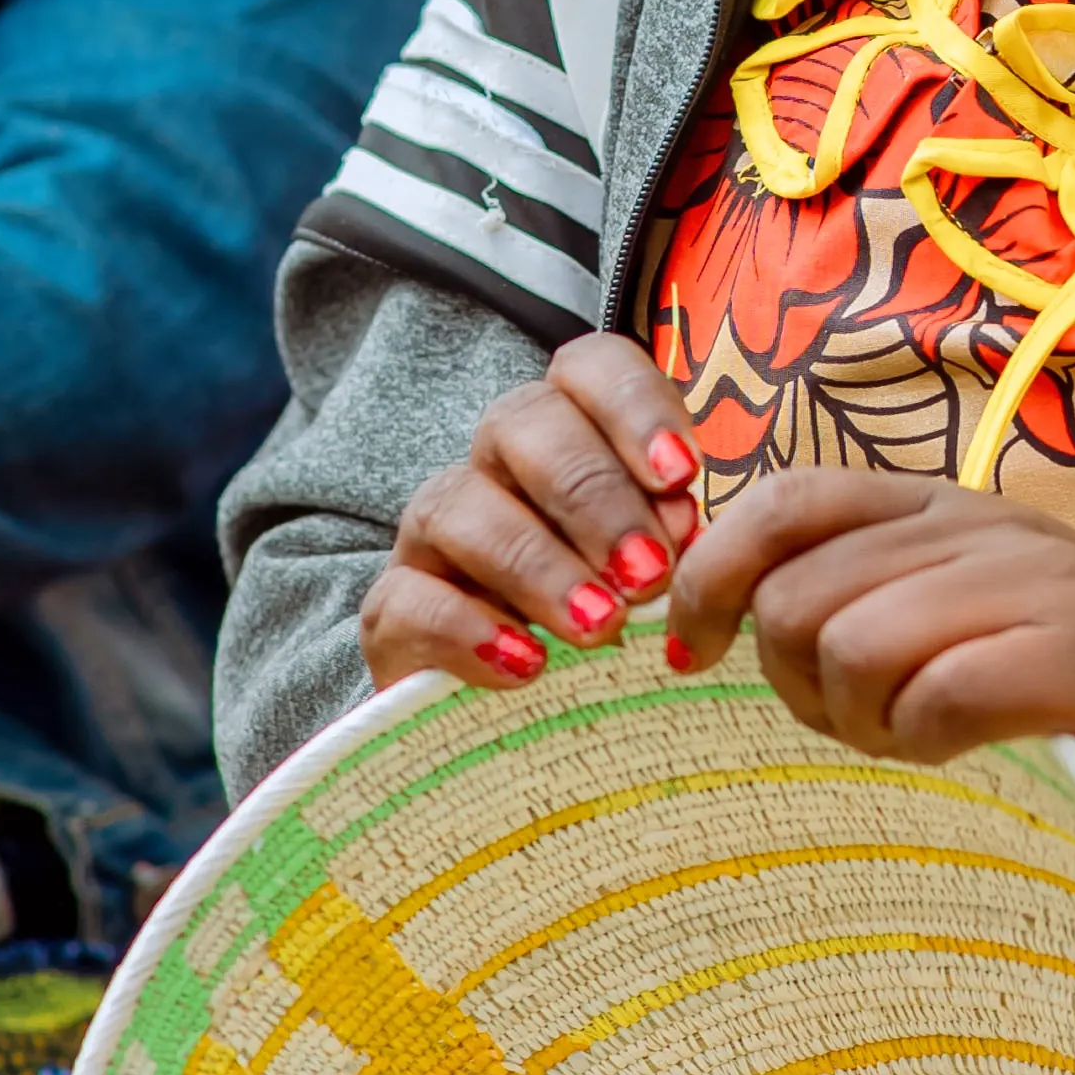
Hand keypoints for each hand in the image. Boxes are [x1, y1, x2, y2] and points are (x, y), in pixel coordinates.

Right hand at [360, 333, 703, 687]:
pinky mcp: (390, 610)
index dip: (634, 406)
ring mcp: (434, 534)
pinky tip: (527, 664)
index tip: (682, 474)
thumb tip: (683, 527)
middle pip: (525, 424)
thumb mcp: (648, 572)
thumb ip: (666, 537)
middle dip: (593, 496)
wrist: (495, 706)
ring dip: (537, 565)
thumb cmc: (600, 616)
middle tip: (649, 571)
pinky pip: (410, 599)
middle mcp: (495, 465)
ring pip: (460, 505)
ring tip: (600, 626)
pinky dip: (469, 630)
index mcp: (567, 434)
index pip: (590, 368)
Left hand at [668, 469, 1074, 859]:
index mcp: (946, 505)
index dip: (713, 571)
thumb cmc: (1072, 694)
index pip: (787, 499)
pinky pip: (934, 698)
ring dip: (860, 719)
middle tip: (851, 723)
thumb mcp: (958, 613)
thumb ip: (861, 593)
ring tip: (913, 738)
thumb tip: (722, 615)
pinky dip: (925, 739)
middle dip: (793, 679)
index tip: (698, 646)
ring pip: (852, 644)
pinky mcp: (1074, 658)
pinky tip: (958, 751)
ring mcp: (1033, 586)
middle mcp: (984, 528)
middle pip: (800, 594)